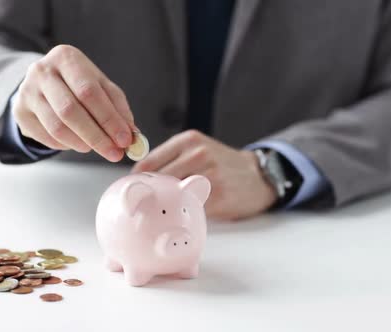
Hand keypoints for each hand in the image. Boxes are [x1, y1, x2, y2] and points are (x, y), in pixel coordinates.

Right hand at [12, 44, 136, 161]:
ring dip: (82, 143)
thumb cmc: (78, 84)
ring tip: (96, 148)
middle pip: (71, 110)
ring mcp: (27, 91)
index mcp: (66, 58)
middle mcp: (42, 71)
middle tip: (114, 153)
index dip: (109, 119)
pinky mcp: (20, 112)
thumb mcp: (101, 86)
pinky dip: (67, 145)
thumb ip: (118, 108)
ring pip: (57, 127)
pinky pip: (46, 137)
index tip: (125, 140)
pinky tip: (78, 143)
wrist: (43, 84)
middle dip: (97, 136)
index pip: (90, 92)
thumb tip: (131, 135)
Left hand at [131, 130, 277, 219]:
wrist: (258, 176)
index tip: (132, 193)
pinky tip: (183, 216)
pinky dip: (183, 214)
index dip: (137, 182)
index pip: (148, 162)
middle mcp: (198, 153)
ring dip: (164, 205)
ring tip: (162, 212)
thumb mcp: (198, 150)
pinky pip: (190, 208)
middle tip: (142, 208)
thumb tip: (137, 180)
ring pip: (172, 194)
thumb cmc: (221, 166)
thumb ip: (171, 160)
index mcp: (187, 141)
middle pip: (157, 180)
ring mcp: (208, 174)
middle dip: (149, 195)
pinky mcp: (217, 195)